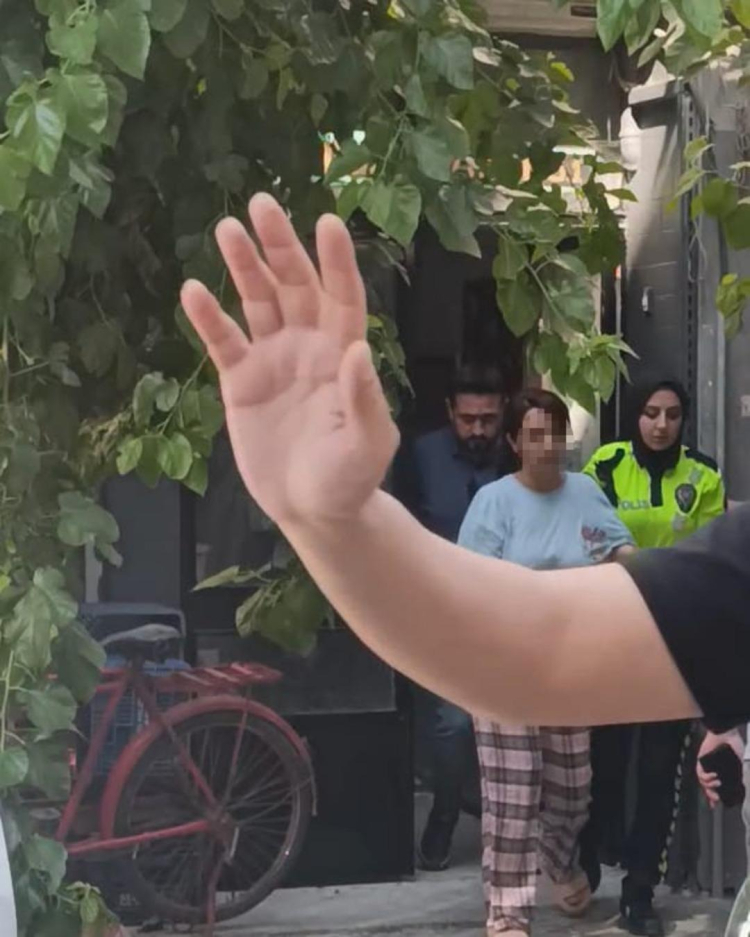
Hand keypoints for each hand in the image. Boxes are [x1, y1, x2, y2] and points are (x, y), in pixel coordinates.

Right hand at [181, 194, 398, 525]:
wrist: (312, 508)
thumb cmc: (350, 477)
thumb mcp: (367, 444)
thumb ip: (364, 399)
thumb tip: (356, 350)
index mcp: (343, 353)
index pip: (342, 297)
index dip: (335, 261)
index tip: (326, 223)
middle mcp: (308, 346)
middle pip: (294, 285)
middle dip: (280, 246)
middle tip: (262, 204)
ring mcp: (273, 360)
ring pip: (257, 302)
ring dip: (243, 267)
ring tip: (226, 228)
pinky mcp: (241, 381)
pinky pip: (223, 342)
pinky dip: (209, 318)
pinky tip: (193, 291)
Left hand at [696, 729, 743, 807]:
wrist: (727, 733)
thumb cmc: (733, 745)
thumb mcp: (738, 764)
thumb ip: (737, 775)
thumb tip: (739, 786)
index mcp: (719, 771)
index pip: (714, 786)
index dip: (713, 797)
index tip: (715, 805)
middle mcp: (711, 769)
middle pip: (706, 786)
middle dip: (710, 795)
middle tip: (715, 800)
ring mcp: (705, 765)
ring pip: (702, 781)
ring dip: (709, 786)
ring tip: (718, 783)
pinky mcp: (701, 760)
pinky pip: (700, 772)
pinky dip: (707, 777)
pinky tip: (714, 776)